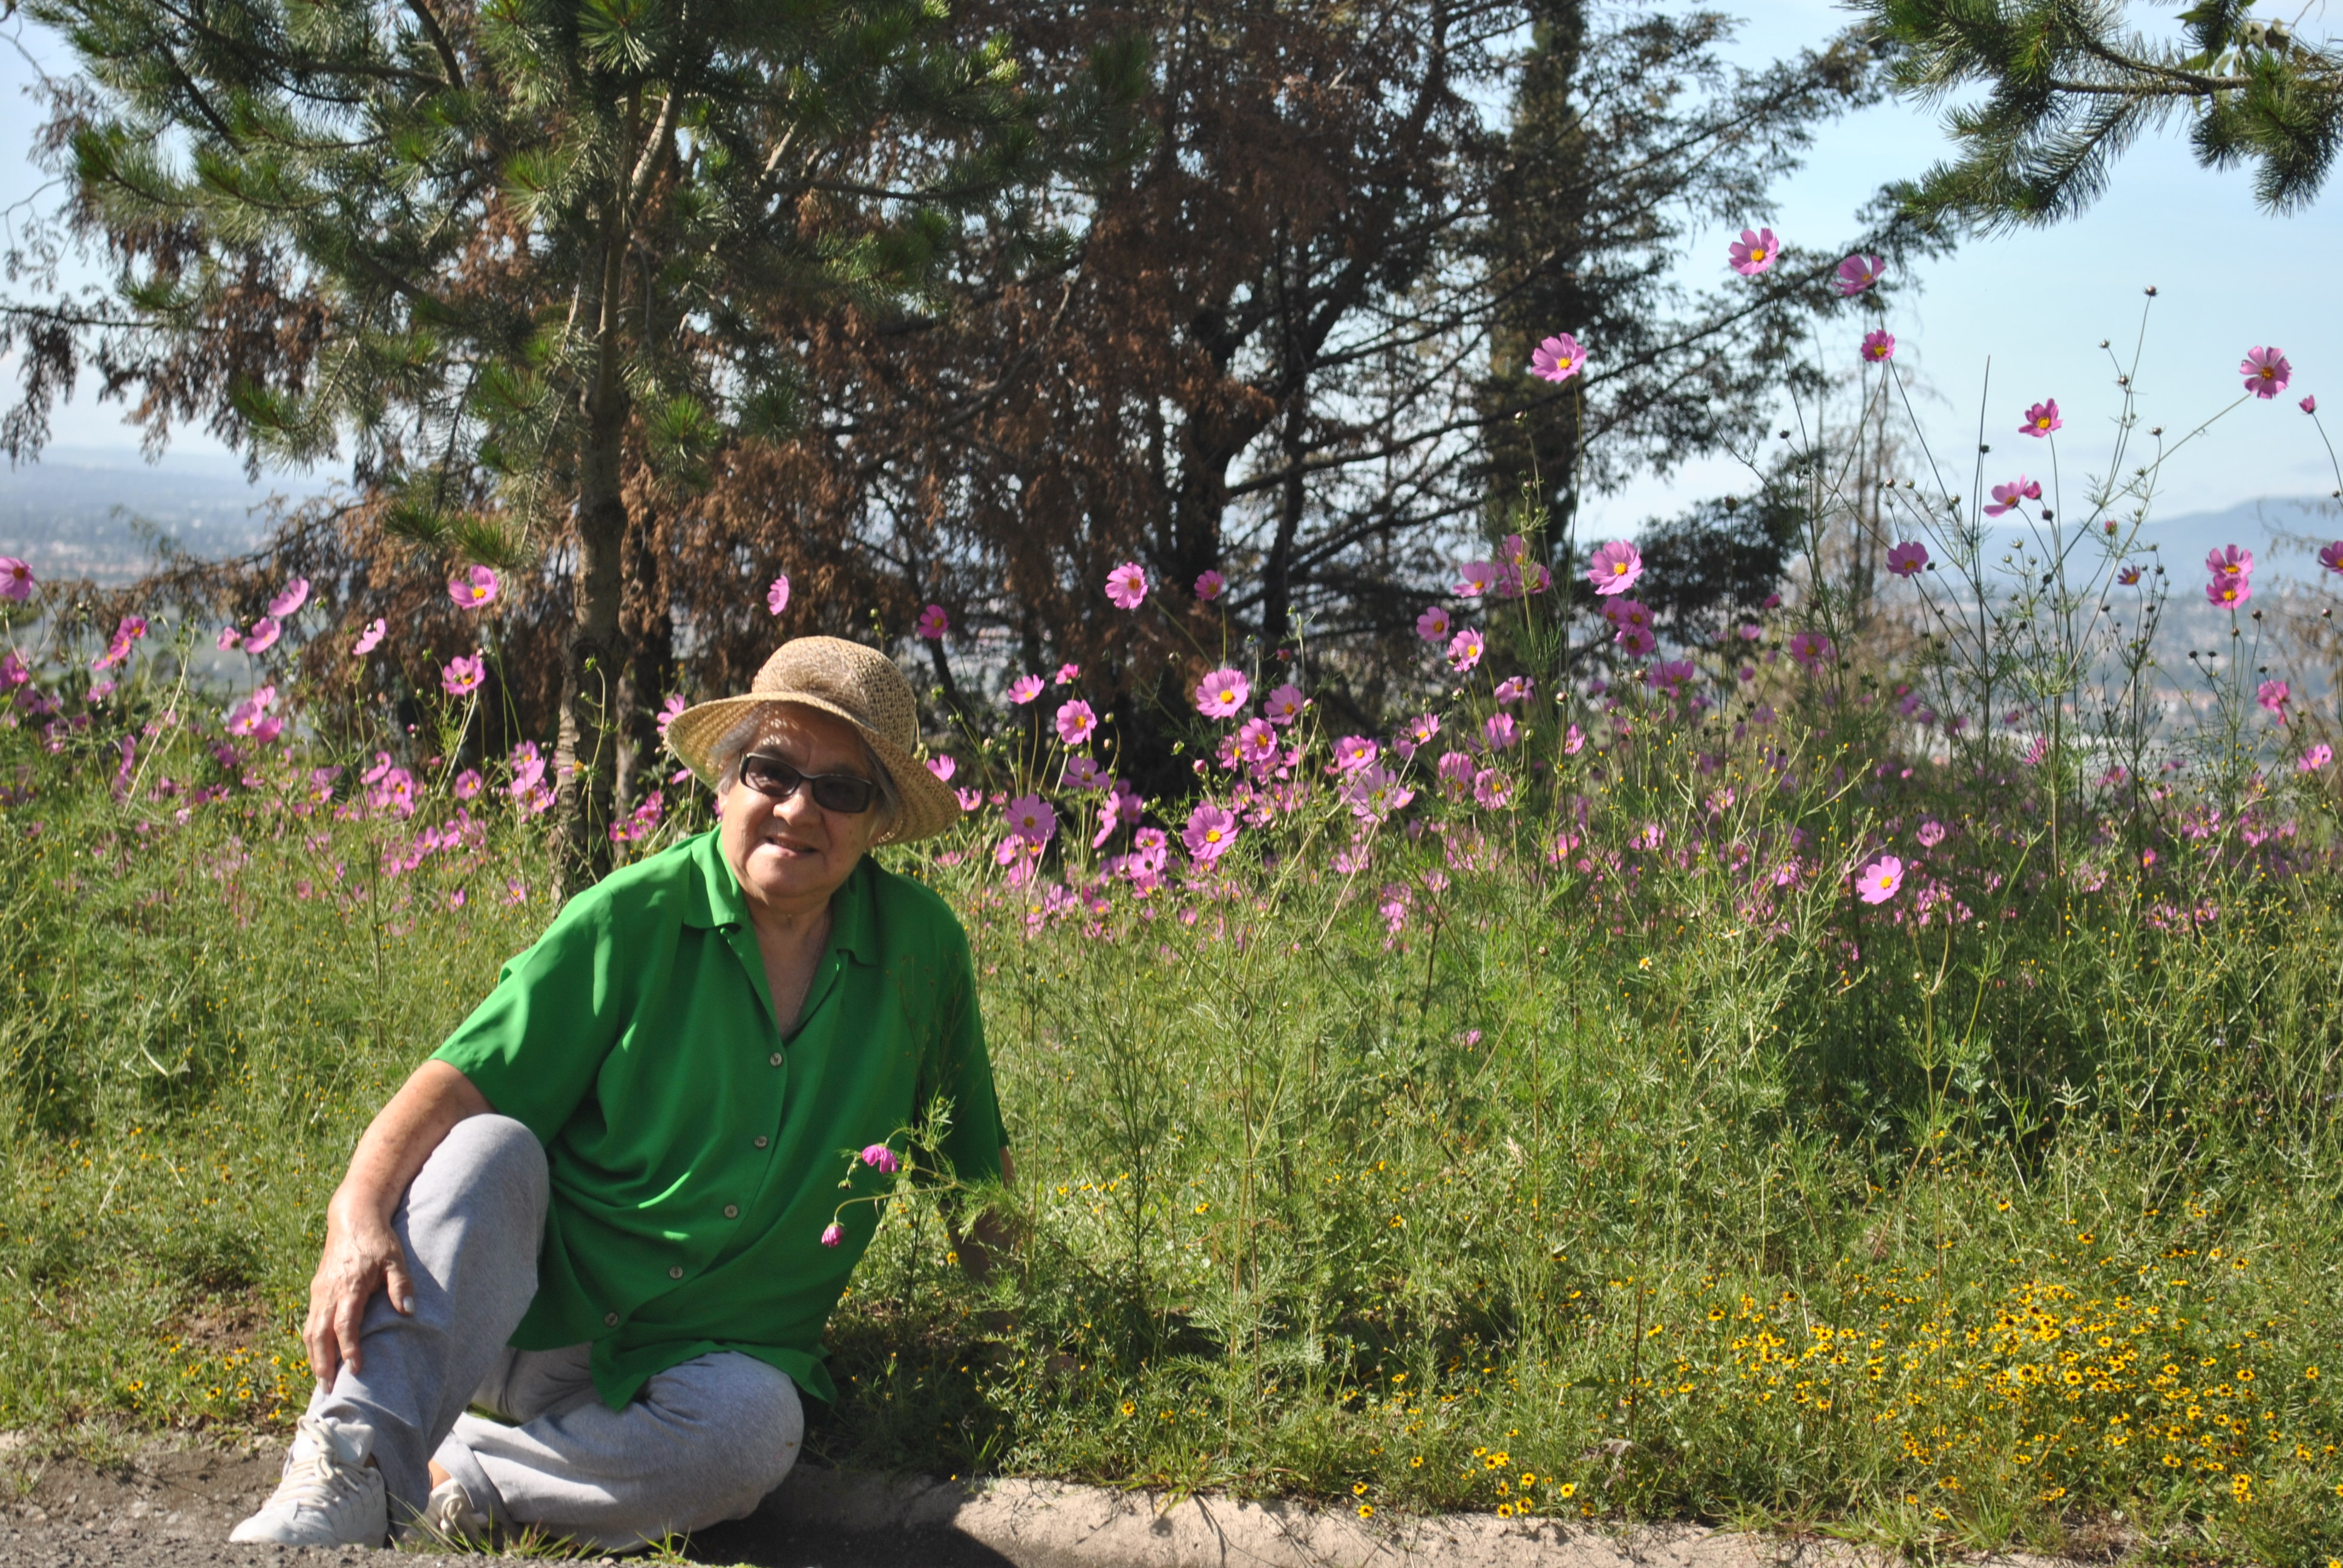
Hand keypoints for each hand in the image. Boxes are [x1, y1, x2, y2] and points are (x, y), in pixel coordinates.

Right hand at [302, 1208, 415, 1388]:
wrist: (352, 1217)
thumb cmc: (378, 1240)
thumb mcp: (395, 1259)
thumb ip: (400, 1285)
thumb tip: (408, 1312)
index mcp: (349, 1286)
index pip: (345, 1324)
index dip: (348, 1348)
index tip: (355, 1368)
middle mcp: (329, 1292)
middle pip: (320, 1334)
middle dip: (323, 1363)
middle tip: (328, 1389)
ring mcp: (319, 1291)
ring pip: (310, 1330)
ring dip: (314, 1356)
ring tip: (321, 1380)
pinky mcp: (316, 1290)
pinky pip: (310, 1321)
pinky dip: (312, 1342)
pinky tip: (319, 1356)